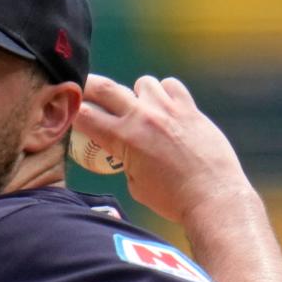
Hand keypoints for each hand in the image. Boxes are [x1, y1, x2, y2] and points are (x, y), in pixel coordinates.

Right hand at [77, 74, 252, 223]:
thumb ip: (125, 160)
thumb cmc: (171, 199)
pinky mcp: (190, 108)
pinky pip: (171, 85)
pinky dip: (165, 94)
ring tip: (143, 110)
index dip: (72, 111)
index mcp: (123, 139)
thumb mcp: (135, 184)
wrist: (213, 196)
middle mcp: (142, 117)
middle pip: (104, 87)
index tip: (69, 111)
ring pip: (142, 83)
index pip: (84, 115)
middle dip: (89, 85)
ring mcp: (167, 109)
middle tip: (84, 88)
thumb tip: (125, 150)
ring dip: (137, 94)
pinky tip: (168, 110)